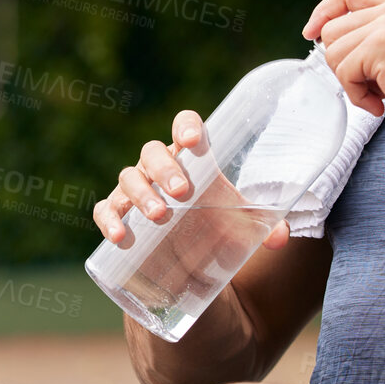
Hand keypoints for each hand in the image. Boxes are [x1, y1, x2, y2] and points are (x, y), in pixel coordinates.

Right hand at [93, 109, 291, 249]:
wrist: (188, 257)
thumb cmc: (214, 225)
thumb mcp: (240, 224)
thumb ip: (264, 227)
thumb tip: (279, 237)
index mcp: (191, 158)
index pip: (186, 127)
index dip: (186, 126)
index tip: (191, 140)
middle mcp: (159, 168)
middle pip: (152, 152)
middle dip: (165, 169)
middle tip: (182, 192)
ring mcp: (135, 190)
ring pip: (128, 178)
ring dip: (140, 194)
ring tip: (158, 215)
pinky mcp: (118, 215)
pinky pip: (105, 209)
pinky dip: (109, 218)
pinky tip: (119, 234)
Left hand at [301, 0, 384, 147]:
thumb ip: (372, 37)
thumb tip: (327, 39)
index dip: (324, 10)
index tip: (311, 32)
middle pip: (332, 29)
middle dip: (342, 64)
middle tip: (372, 84)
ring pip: (333, 52)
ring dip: (350, 82)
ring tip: (380, 93)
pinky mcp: (381, 47)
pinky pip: (344, 72)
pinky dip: (357, 95)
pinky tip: (380, 103)